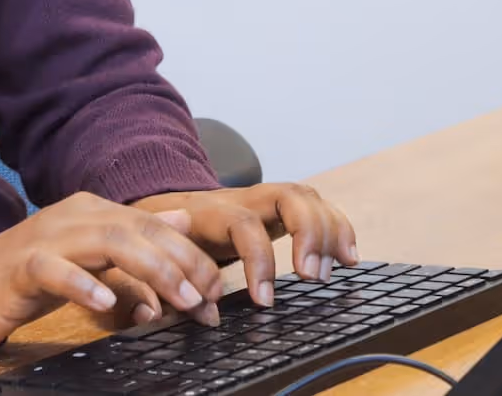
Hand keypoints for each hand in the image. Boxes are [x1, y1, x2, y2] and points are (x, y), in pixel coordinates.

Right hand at [0, 193, 226, 353]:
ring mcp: (45, 236)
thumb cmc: (29, 280)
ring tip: (180, 300)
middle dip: (181, 263)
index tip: (216, 290)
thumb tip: (183, 229)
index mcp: (92, 212)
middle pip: (138, 228)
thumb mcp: (90, 263)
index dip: (190, 254)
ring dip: (150, 270)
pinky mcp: (20, 265)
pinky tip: (106, 302)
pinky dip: (83, 284)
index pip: (153, 224)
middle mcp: (73, 215)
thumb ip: (133, 248)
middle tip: (208, 300)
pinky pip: (55, 269)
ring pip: (107, 241)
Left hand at [130, 184, 358, 309]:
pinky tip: (348, 257)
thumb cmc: (161, 238)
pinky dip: (338, 227)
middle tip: (312, 277)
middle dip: (308, 234)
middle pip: (287, 195)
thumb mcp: (153, 255)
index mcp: (209, 212)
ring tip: (331, 271)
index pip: (242, 224)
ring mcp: (264, 198)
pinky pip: (317, 205)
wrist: (160, 204)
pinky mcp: (280, 206)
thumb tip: (173, 308)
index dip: (259, 260)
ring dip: (328, 231)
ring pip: (306, 196)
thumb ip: (161, 278)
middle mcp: (242, 198)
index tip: (266, 300)